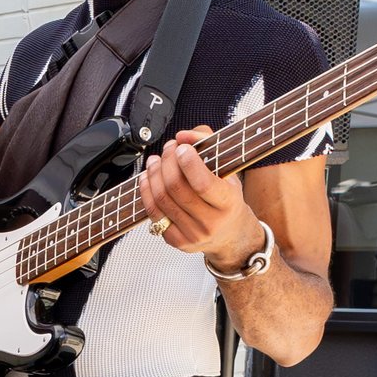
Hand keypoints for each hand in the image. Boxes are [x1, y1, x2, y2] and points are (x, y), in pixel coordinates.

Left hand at [138, 127, 265, 269]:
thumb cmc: (227, 197)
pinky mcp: (176, 241)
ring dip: (154, 174)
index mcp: (228, 203)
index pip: (203, 184)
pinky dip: (146, 191)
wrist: (229, 234)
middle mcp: (211, 222)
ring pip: (162, 200)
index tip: (181, 147)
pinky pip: (153, 213)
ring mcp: (192, 234)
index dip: (187, 163)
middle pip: (176, 189)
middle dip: (167, 163)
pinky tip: (147, 178)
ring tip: (155, 160)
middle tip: (168, 149)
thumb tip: (182, 136)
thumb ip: (208, 144)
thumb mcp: (227, 170)